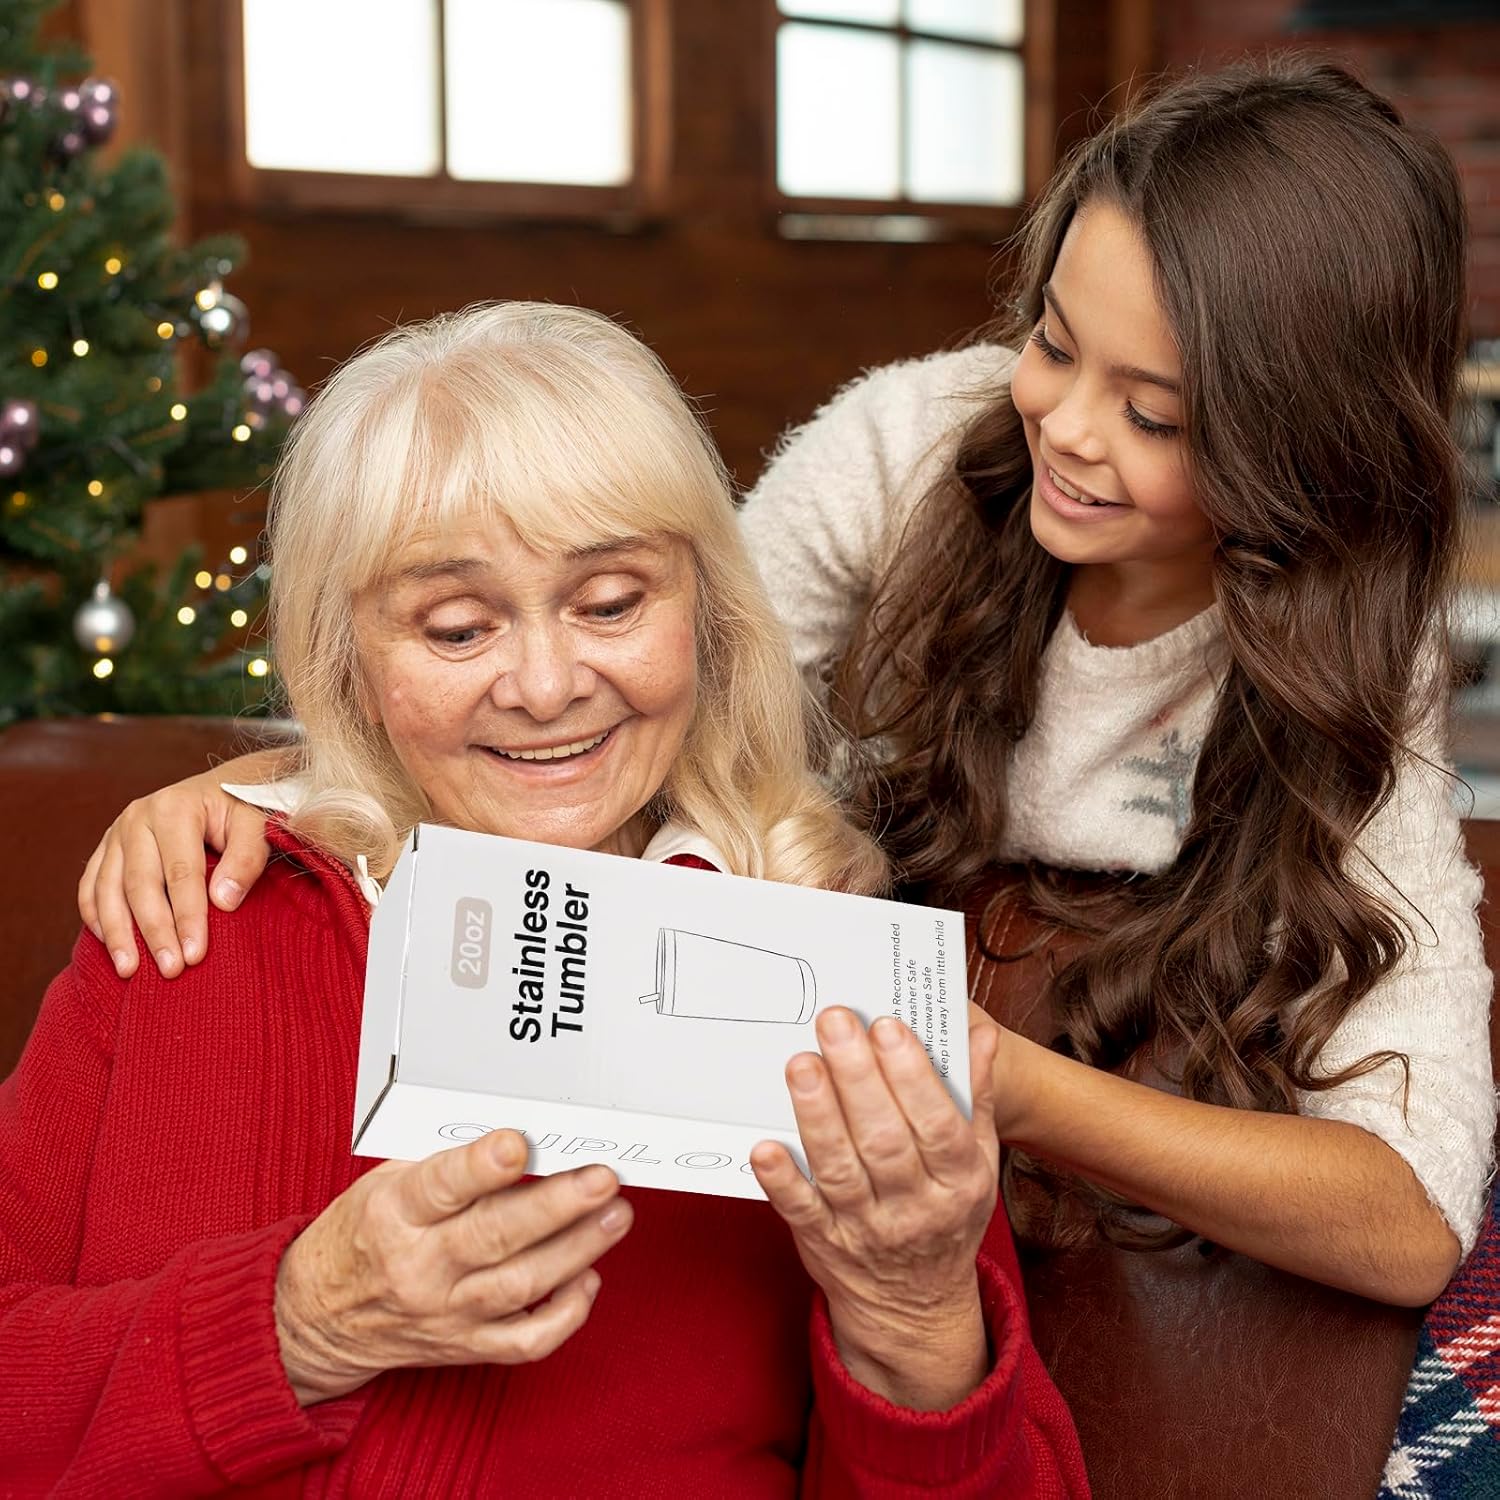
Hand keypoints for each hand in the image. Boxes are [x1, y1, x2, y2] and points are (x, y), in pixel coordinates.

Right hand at [77, 761, 275, 978]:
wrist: (224, 787)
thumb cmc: (244, 809)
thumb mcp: (258, 824)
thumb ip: (247, 858)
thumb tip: (223, 902)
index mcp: (175, 807)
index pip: (181, 873)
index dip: (187, 916)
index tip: (195, 954)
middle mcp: (137, 817)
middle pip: (140, 885)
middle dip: (154, 932)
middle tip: (169, 970)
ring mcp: (117, 832)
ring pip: (107, 889)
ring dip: (116, 933)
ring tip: (129, 970)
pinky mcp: (107, 847)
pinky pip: (91, 886)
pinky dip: (96, 917)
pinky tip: (109, 945)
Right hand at [274, 1130, 633, 1404]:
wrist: (316, 1317)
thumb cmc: (363, 1232)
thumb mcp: (385, 1181)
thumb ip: (447, 1161)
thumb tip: (520, 1134)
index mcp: (394, 1214)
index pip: (441, 1188)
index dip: (481, 1166)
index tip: (518, 1143)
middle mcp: (419, 1267)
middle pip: (495, 1236)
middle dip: (557, 1205)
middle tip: (603, 1178)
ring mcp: (445, 1313)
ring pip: (521, 1285)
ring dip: (577, 1249)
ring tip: (616, 1214)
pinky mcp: (465, 1347)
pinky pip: (525, 1342)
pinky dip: (566, 1313)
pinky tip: (587, 1276)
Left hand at [751, 1008, 1000, 1410]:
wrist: (915, 1307)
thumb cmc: (946, 1214)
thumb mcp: (977, 1161)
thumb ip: (974, 1095)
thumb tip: (980, 1037)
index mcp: (959, 1181)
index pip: (937, 1124)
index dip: (912, 1075)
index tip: (887, 1027)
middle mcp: (916, 1207)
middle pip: (885, 1139)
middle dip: (857, 1077)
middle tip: (835, 1023)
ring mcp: (867, 1228)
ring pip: (841, 1168)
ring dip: (818, 1115)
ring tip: (802, 1064)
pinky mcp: (823, 1243)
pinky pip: (801, 1211)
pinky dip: (783, 1181)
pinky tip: (766, 1148)